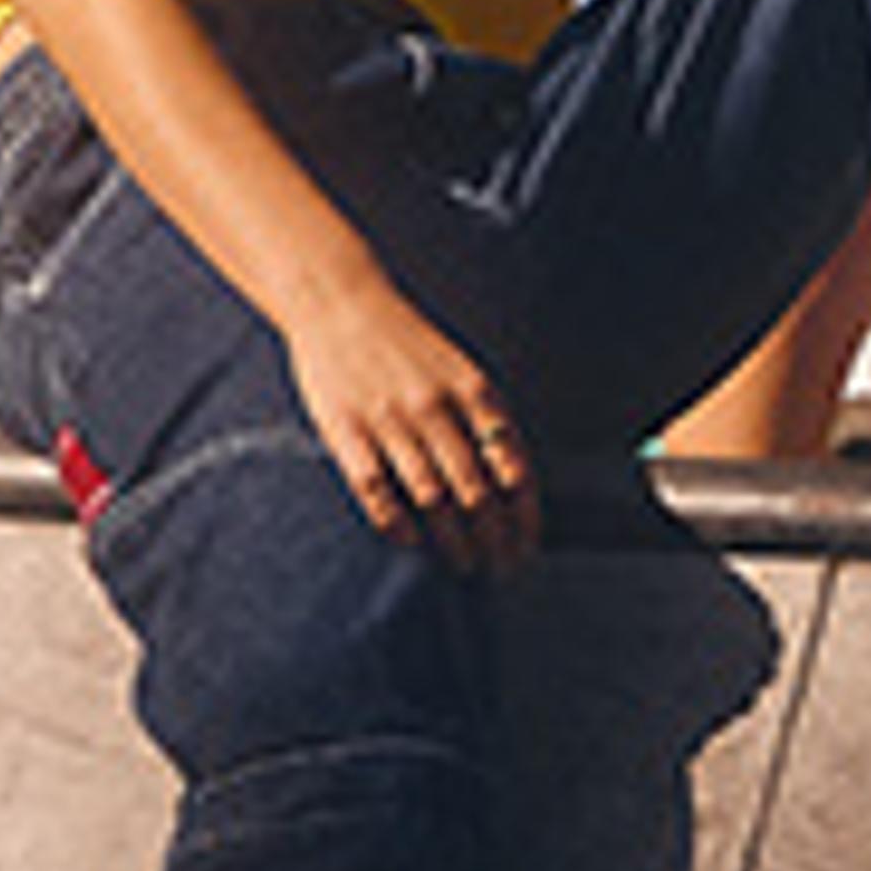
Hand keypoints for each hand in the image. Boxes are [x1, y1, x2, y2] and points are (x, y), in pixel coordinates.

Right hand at [286, 285, 540, 577]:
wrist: (340, 302)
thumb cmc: (407, 341)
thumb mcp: (461, 368)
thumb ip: (485, 417)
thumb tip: (514, 477)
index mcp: (475, 390)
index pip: (514, 465)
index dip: (526, 513)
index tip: (530, 544)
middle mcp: (437, 408)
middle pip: (477, 491)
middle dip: (496, 538)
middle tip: (504, 569)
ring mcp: (390, 421)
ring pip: (432, 498)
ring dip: (454, 541)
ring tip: (467, 564)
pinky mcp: (346, 431)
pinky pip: (376, 491)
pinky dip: (396, 524)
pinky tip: (412, 543)